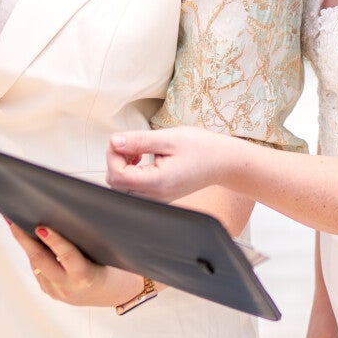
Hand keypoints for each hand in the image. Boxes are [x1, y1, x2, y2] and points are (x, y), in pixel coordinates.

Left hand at [9, 222, 145, 308]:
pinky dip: (34, 253)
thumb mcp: (103, 255)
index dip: (53, 240)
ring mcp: (56, 291)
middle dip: (25, 239)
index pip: (66, 255)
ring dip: (26, 244)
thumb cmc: (110, 267)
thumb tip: (60, 220)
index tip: (41, 227)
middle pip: (41, 260)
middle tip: (13, 221)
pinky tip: (29, 240)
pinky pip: (38, 269)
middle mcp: (68, 287)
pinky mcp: (50, 291)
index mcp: (85, 276)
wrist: (110, 293)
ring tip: (16, 224)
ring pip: (36, 264)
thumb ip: (84, 242)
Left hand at [106, 127, 243, 201]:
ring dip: (123, 167)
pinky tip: (143, 160)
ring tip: (138, 151)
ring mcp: (157, 198)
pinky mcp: (159, 196)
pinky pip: (134, 189)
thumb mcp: (169, 138)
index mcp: (158, 182)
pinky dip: (131, 173)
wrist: (224, 162)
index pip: (117, 176)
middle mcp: (156, 195)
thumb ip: (139, 141)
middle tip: (130, 144)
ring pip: (123, 188)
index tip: (122, 140)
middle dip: (116, 161)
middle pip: (116, 184)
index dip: (113, 156)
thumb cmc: (203, 149)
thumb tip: (114, 142)